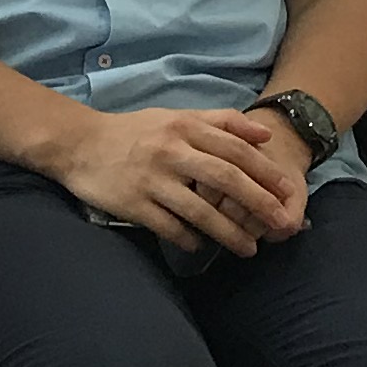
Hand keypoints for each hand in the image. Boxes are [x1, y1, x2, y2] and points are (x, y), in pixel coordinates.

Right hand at [47, 106, 303, 256]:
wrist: (79, 143)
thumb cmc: (135, 132)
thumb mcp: (176, 117)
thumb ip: (220, 122)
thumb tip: (264, 136)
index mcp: (184, 127)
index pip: (235, 149)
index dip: (264, 172)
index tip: (287, 192)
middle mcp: (171, 151)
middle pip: (225, 179)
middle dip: (258, 204)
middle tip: (280, 224)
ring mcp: (151, 179)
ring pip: (200, 210)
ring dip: (229, 233)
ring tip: (249, 249)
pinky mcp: (132, 203)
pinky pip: (169, 227)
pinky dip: (190, 239)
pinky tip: (203, 247)